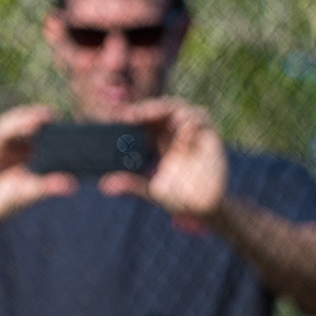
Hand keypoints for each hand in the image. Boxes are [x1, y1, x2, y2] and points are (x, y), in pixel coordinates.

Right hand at [0, 105, 77, 230]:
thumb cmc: (3, 203)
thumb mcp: (29, 193)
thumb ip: (48, 187)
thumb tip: (72, 185)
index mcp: (24, 151)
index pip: (38, 130)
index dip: (49, 124)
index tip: (64, 122)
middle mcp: (11, 144)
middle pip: (25, 121)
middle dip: (39, 115)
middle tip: (54, 115)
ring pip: (13, 121)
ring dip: (28, 117)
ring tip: (45, 117)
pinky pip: (2, 131)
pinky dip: (16, 126)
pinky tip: (30, 126)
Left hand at [98, 97, 227, 217]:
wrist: (202, 208)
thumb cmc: (176, 196)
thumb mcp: (149, 190)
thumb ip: (130, 185)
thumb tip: (104, 185)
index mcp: (159, 140)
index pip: (147, 119)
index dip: (133, 114)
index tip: (117, 116)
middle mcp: (176, 133)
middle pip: (163, 109)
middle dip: (148, 107)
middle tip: (132, 114)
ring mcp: (193, 134)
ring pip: (182, 109)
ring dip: (168, 109)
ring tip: (152, 114)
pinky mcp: (211, 138)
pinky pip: (203, 121)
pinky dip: (192, 122)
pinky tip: (181, 129)